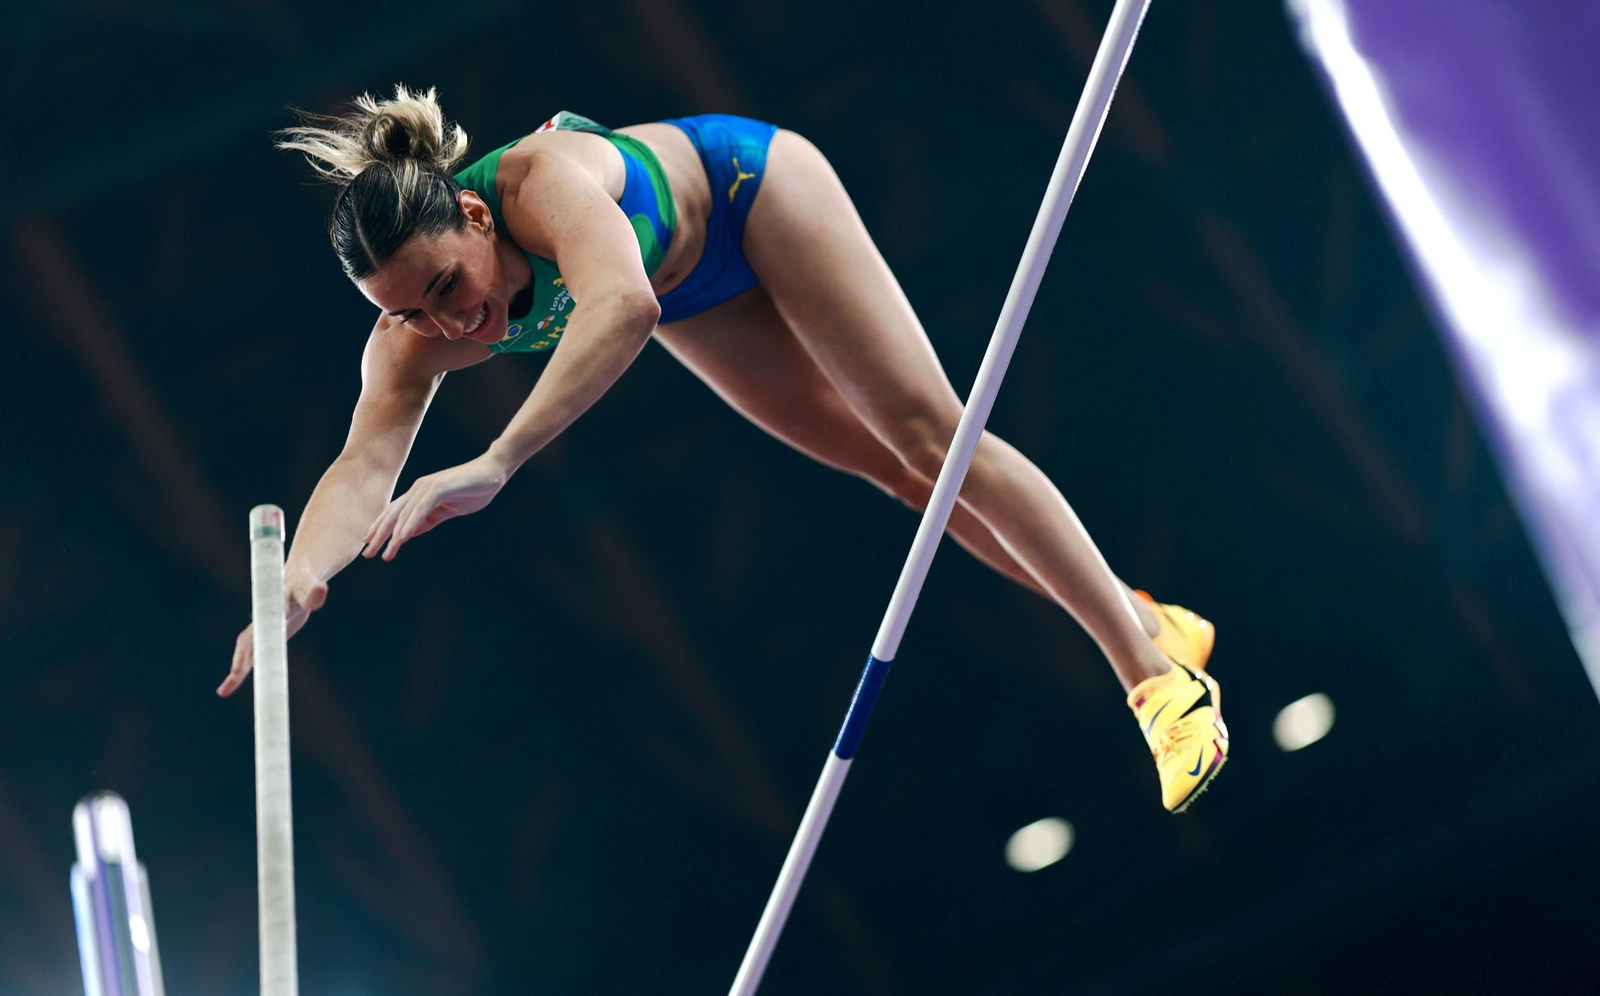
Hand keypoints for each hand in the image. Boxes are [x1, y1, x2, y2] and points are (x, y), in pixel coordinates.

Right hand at [218, 570, 327, 696]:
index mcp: (270, 610)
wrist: (296, 581)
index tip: (244, 659)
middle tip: (235, 676)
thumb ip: (313, 592)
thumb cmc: (304, 583)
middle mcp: (261, 622)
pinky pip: (253, 657)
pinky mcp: (266, 639)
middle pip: (247, 643)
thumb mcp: (308, 588)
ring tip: (224, 691)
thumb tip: (321, 589)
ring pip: (246, 653)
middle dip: (240, 660)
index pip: (259, 628)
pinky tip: (229, 687)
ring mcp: (261, 631)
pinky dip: (242, 672)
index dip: (251, 644)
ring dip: (237, 672)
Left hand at [362, 451, 509, 560]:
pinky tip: (402, 539)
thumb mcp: (448, 510)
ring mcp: (428, 486)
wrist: (494, 472)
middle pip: (393, 514)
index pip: (394, 513)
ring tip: (385, 553)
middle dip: (379, 535)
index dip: (381, 529)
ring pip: (404, 514)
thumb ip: (429, 520)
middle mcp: (419, 488)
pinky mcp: (439, 487)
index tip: (370, 545)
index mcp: (420, 494)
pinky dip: (410, 524)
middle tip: (367, 554)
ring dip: (393, 535)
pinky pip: (421, 509)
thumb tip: (409, 533)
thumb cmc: (474, 490)